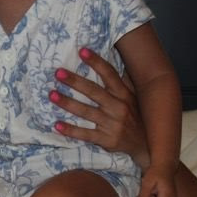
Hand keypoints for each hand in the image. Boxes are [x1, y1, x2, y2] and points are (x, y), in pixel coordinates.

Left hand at [51, 48, 150, 169]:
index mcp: (124, 94)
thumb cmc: (135, 116)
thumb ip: (122, 81)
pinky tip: (57, 125)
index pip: (109, 74)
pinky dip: (71, 130)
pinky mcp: (107, 140)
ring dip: (67, 103)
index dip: (96, 62)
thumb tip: (112, 58)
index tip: (81, 51)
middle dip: (75, 81)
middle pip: (93, 91)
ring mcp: (112, 125)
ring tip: (51, 95)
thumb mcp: (133, 98)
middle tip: (58, 73)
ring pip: (86, 112)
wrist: (145, 145)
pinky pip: (86, 134)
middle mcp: (119, 107)